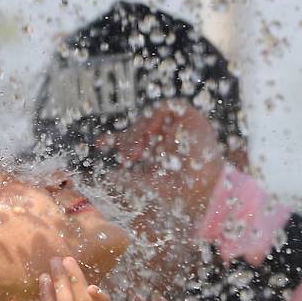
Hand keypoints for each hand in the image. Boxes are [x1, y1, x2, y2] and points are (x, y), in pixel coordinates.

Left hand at [104, 100, 224, 221]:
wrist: (202, 193)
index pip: (133, 139)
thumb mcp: (143, 185)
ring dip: (139, 132)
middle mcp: (167, 137)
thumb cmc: (177, 194)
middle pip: (140, 126)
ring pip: (151, 116)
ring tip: (135, 153)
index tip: (99, 144)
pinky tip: (151, 135)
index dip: (116, 139)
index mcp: (157, 151)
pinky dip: (156, 118)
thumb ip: (125, 180)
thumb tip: (103, 178)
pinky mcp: (192, 118)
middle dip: (127, 139)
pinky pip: (169, 106)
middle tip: (125, 157)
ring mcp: (179, 127)